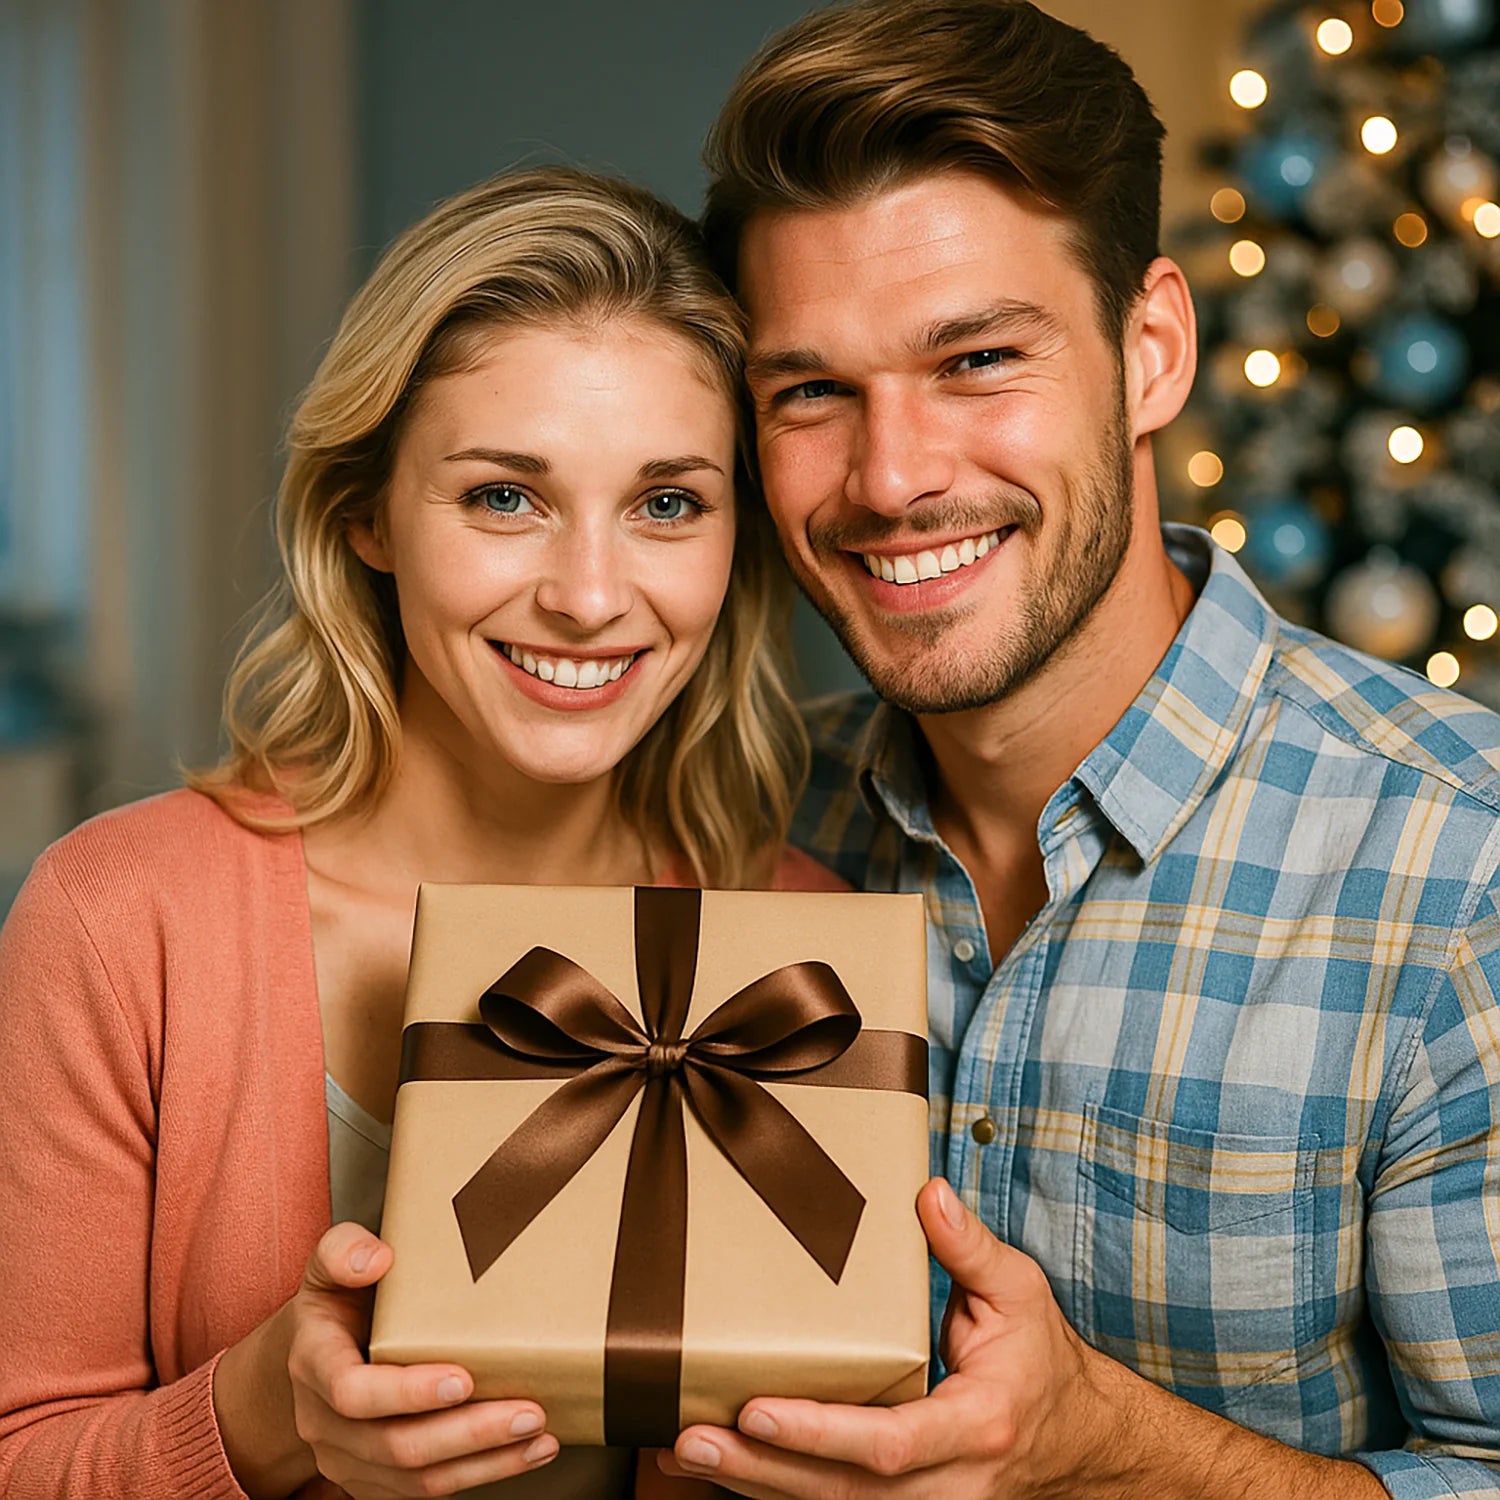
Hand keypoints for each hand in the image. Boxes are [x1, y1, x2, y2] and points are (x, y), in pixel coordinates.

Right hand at [245, 1221, 559, 1496]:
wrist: (314, 1352)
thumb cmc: (336, 1303)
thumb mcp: (328, 1266)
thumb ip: (344, 1252)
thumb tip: (376, 1258)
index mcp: (315, 1365)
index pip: (354, 1393)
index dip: (408, 1393)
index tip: (463, 1379)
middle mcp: (325, 1423)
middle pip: (396, 1446)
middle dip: (468, 1433)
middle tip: (528, 1412)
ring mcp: (350, 1459)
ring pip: (418, 1479)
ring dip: (485, 1461)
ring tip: (540, 1436)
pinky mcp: (377, 1479)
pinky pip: (428, 1490)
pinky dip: (483, 1473)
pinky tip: (527, 1452)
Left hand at [659, 1179, 1134, 1498]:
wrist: (1079, 1440)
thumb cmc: (1042, 1360)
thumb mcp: (1020, 1292)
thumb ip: (970, 1247)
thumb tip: (927, 1193)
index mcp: (975, 1424)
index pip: (890, 1442)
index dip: (821, 1430)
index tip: (757, 1409)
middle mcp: (948, 1483)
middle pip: (843, 1491)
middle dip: (761, 1467)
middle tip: (690, 1438)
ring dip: (752, 1483)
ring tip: (682, 1451)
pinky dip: (774, 1487)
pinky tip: (721, 1466)